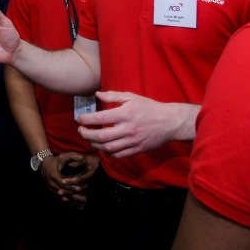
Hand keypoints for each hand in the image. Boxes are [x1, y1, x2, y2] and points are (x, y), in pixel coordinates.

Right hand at [39, 153, 98, 208]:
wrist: (43, 165)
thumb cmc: (54, 161)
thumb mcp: (61, 157)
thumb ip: (70, 156)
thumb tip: (81, 156)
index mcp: (53, 175)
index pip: (62, 183)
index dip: (70, 186)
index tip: (79, 188)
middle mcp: (51, 183)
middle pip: (63, 192)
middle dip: (74, 195)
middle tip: (84, 198)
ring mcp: (51, 188)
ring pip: (62, 197)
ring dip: (72, 201)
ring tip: (82, 204)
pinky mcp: (52, 191)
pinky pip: (60, 199)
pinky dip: (69, 203)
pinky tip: (76, 206)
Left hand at [77, 91, 198, 157]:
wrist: (170, 122)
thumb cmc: (149, 108)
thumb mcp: (132, 97)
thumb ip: (113, 95)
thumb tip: (97, 94)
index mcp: (125, 114)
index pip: (100, 118)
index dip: (86, 120)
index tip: (79, 119)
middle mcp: (128, 129)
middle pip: (101, 136)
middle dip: (86, 134)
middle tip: (80, 130)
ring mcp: (133, 141)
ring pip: (108, 148)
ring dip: (94, 144)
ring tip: (89, 138)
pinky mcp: (137, 149)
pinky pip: (119, 155)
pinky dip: (108, 152)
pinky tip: (103, 146)